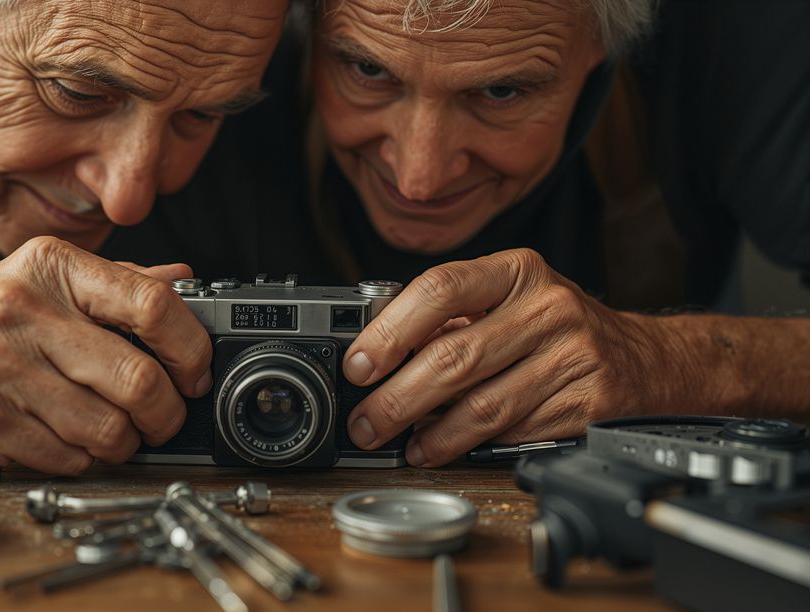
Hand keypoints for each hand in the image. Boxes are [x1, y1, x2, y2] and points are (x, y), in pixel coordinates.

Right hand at [0, 237, 211, 473]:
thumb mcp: (39, 278)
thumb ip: (114, 281)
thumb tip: (183, 282)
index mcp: (50, 267)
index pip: (152, 303)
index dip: (191, 347)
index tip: (195, 370)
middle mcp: (25, 312)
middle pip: (139, 380)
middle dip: (166, 413)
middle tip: (164, 416)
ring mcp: (2, 370)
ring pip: (109, 431)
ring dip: (126, 443)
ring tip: (114, 430)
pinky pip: (69, 459)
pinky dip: (83, 460)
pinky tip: (69, 440)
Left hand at [342, 248, 675, 466]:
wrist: (646, 359)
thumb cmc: (557, 327)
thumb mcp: (510, 300)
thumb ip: (450, 318)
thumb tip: (375, 356)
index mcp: (518, 271)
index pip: (440, 289)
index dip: (389, 331)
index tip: (358, 365)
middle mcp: (549, 307)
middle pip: (454, 356)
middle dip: (396, 398)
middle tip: (364, 422)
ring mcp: (574, 355)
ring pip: (483, 405)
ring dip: (429, 434)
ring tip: (400, 444)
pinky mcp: (590, 402)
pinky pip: (514, 432)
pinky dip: (470, 447)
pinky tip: (443, 449)